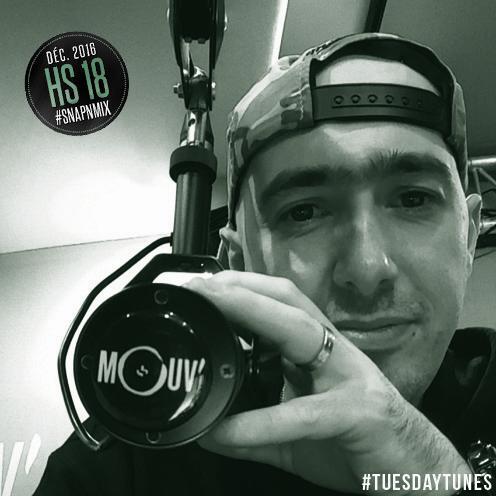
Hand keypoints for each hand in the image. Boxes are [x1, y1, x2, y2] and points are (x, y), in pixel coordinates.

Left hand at [184, 271, 469, 494]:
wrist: (412, 470)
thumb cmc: (353, 439)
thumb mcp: (295, 434)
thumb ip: (255, 431)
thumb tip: (211, 432)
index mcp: (317, 348)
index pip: (279, 301)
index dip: (242, 287)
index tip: (202, 284)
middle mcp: (333, 350)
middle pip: (287, 302)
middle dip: (242, 288)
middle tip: (200, 285)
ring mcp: (348, 376)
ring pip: (301, 332)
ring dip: (255, 313)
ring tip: (214, 307)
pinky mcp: (358, 413)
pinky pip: (306, 415)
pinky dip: (265, 421)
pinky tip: (230, 430)